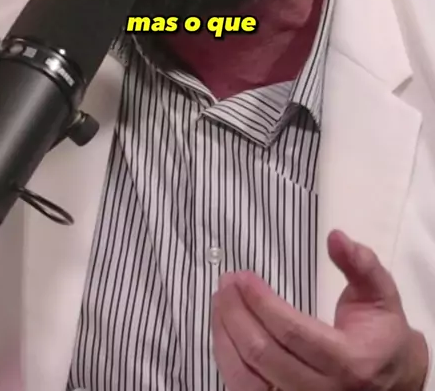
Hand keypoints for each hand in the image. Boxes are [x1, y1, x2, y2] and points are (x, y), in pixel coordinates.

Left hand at [212, 230, 428, 390]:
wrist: (393, 380)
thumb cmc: (382, 332)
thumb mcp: (381, 293)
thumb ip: (361, 263)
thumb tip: (335, 237)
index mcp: (350, 362)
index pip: (293, 333)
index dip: (262, 304)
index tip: (243, 277)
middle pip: (265, 355)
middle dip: (238, 314)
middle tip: (227, 281)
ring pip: (248, 379)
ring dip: (226, 336)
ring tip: (220, 301)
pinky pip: (246, 390)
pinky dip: (228, 359)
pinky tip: (223, 329)